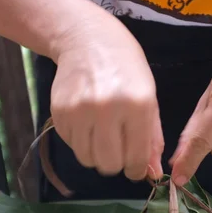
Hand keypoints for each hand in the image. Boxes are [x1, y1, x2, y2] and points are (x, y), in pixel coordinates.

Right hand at [50, 18, 163, 180]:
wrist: (88, 39)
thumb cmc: (127, 69)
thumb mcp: (149, 99)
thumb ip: (152, 139)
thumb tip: (152, 174)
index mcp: (137, 105)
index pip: (136, 158)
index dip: (138, 170)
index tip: (136, 169)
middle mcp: (107, 109)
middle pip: (109, 164)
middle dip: (117, 164)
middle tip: (119, 150)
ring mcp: (79, 111)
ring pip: (87, 159)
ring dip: (97, 155)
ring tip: (103, 135)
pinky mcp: (59, 112)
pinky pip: (72, 145)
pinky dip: (81, 142)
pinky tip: (88, 123)